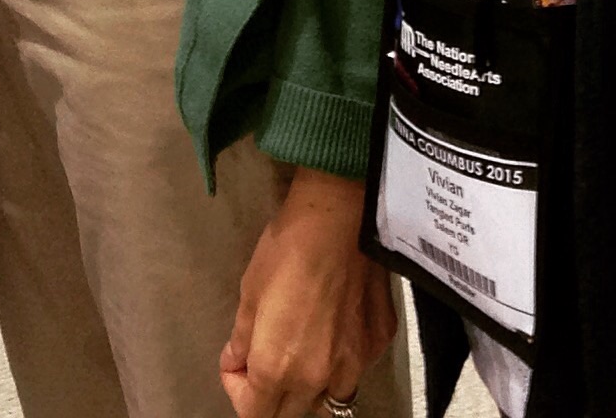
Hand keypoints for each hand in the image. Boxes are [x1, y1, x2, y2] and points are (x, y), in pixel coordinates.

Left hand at [219, 169, 395, 417]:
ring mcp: (354, 366)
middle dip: (271, 395)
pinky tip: (335, 329)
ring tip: (302, 351)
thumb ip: (242, 338)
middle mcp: (317, 379)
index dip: (237, 392)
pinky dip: (341, 361)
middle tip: (264, 358)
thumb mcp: (250, 291)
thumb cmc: (285, 250)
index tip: (236, 363)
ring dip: (309, 386)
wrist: (339, 217)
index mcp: (278, 368)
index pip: (255, 415)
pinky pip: (356, 368)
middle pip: (290, 415)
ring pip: (329, 399)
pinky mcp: (379, 345)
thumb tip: (237, 360)